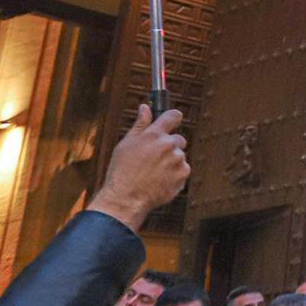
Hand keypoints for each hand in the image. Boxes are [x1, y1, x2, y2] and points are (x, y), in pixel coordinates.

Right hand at [86, 105, 190, 229]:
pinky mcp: (183, 174)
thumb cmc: (122, 171)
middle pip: (178, 138)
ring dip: (171, 161)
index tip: (173, 120)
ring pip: (179, 156)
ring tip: (154, 172)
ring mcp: (178, 160)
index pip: (173, 116)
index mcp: (154, 134)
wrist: (126, 198)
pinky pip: (183, 170)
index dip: (173, 117)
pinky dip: (175, 174)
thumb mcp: (126, 144)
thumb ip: (140, 124)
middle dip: (169, 145)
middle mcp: (169, 145)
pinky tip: (160, 180)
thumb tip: (145, 107)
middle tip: (154, 158)